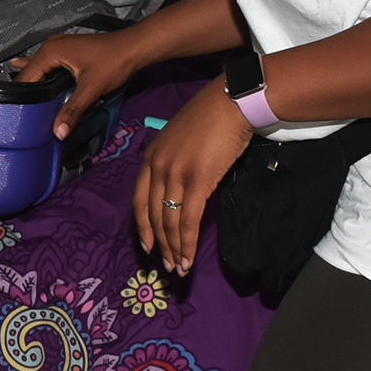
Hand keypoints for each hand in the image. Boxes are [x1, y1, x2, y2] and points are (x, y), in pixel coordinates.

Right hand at [14, 29, 138, 141]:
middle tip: (21, 114)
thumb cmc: (114, 62)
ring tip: (25, 103)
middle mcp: (50, 45)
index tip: (18, 114)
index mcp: (50, 51)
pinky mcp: (66, 49)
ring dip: (33, 83)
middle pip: (29, 72)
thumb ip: (72, 110)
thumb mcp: (91, 89)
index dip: (21, 96)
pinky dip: (41, 73)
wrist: (133, 48)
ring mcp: (58, 45)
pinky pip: (46, 63)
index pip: (26, 77)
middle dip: (26, 91)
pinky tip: (30, 76)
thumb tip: (58, 132)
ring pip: (37, 67)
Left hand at [135, 81, 252, 277]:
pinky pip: (188, 220)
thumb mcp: (180, 141)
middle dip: (160, 245)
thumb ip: (174, 164)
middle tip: (167, 266)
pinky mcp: (197, 180)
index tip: (147, 246)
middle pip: (153, 216)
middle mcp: (157, 167)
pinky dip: (187, 243)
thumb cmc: (211, 120)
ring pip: (169, 222)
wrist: (230, 102)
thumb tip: (180, 193)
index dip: (142, 228)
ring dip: (175, 250)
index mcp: (150, 157)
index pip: (139, 201)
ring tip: (180, 268)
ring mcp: (175, 174)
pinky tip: (189, 257)